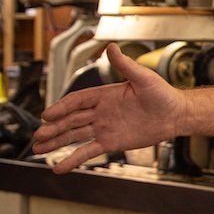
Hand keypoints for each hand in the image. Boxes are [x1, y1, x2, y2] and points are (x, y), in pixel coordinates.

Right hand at [32, 44, 186, 172]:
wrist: (177, 115)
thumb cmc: (163, 94)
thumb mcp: (144, 78)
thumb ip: (125, 65)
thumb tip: (111, 46)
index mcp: (104, 95)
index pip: (76, 101)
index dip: (61, 107)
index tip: (46, 115)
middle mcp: (100, 112)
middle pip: (71, 120)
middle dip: (53, 128)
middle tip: (37, 136)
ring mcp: (104, 128)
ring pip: (74, 135)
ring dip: (56, 142)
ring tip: (37, 149)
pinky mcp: (111, 142)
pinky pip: (88, 151)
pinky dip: (73, 159)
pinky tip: (58, 167)